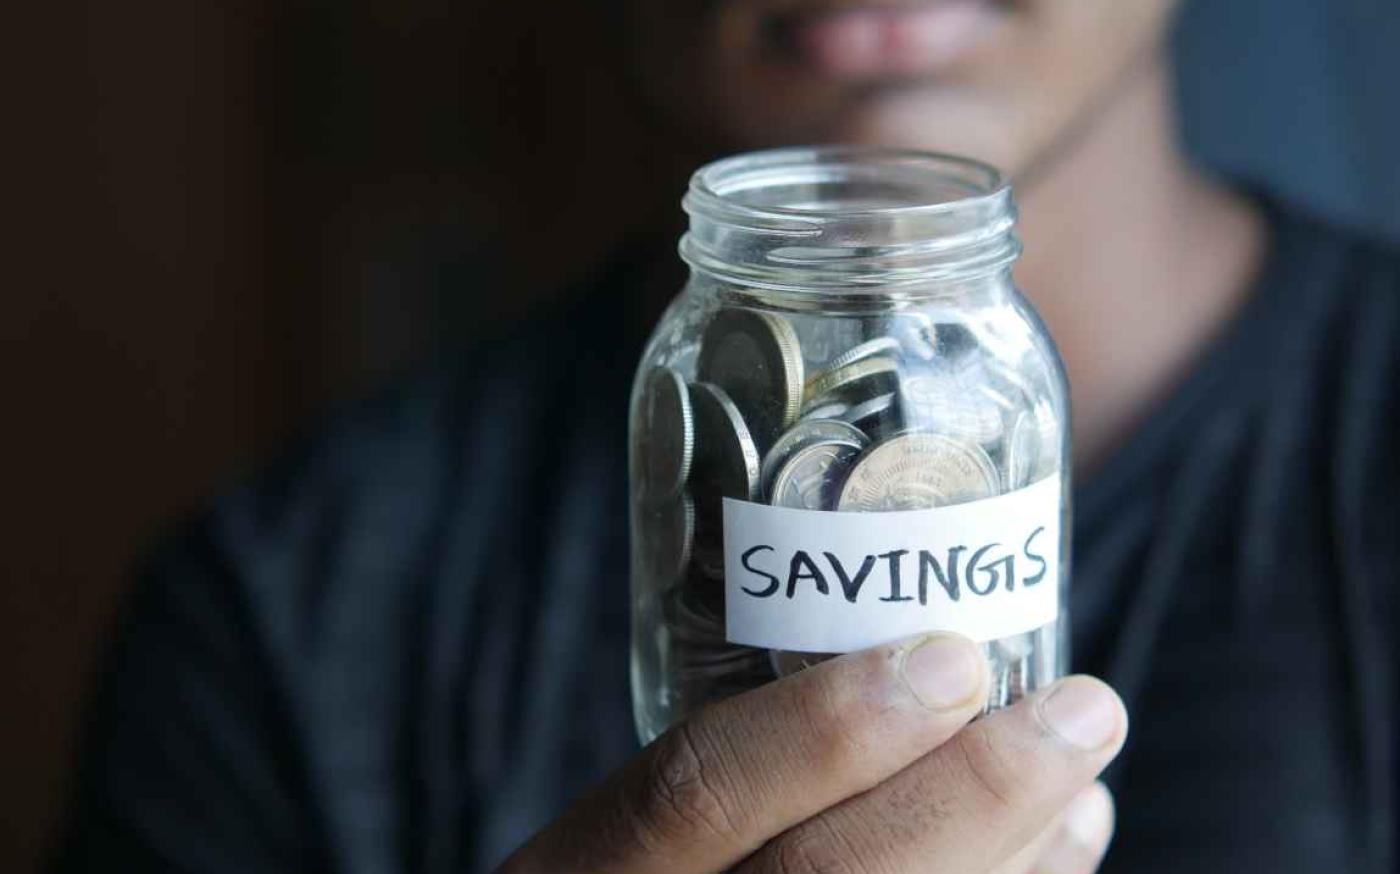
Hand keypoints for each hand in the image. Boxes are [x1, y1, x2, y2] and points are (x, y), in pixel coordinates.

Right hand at [499, 633, 1125, 873]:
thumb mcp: (616, 832)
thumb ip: (714, 768)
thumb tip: (906, 647)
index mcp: (578, 870)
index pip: (689, 793)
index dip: (820, 727)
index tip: (948, 659)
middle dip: (974, 794)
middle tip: (1082, 711)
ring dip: (1020, 861)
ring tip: (1084, 786)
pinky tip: (1055, 857)